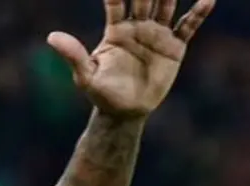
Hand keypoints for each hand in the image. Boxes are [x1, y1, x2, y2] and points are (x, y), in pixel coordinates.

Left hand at [47, 0, 215, 118]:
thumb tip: (51, 37)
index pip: (117, 3)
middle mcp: (138, 27)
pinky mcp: (174, 47)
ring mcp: (157, 35)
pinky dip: (198, 13)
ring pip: (167, 6)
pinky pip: (188, 26)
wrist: (125, 111)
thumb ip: (73, 54)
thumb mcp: (85, 75)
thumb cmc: (101, 93)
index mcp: (116, 31)